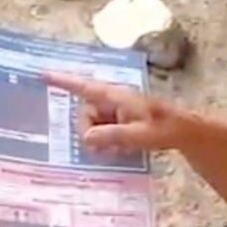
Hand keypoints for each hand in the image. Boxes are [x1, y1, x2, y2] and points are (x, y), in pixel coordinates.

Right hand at [44, 73, 180, 152]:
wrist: (184, 132)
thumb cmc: (165, 128)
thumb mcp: (140, 135)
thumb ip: (114, 135)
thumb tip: (87, 138)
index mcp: (115, 97)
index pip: (84, 87)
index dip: (63, 81)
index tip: (41, 75)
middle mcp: (112, 101)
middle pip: (85, 115)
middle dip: (91, 133)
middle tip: (110, 147)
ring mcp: (115, 112)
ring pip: (93, 127)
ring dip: (102, 140)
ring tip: (122, 149)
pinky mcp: (120, 122)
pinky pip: (103, 132)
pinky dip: (108, 142)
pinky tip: (121, 150)